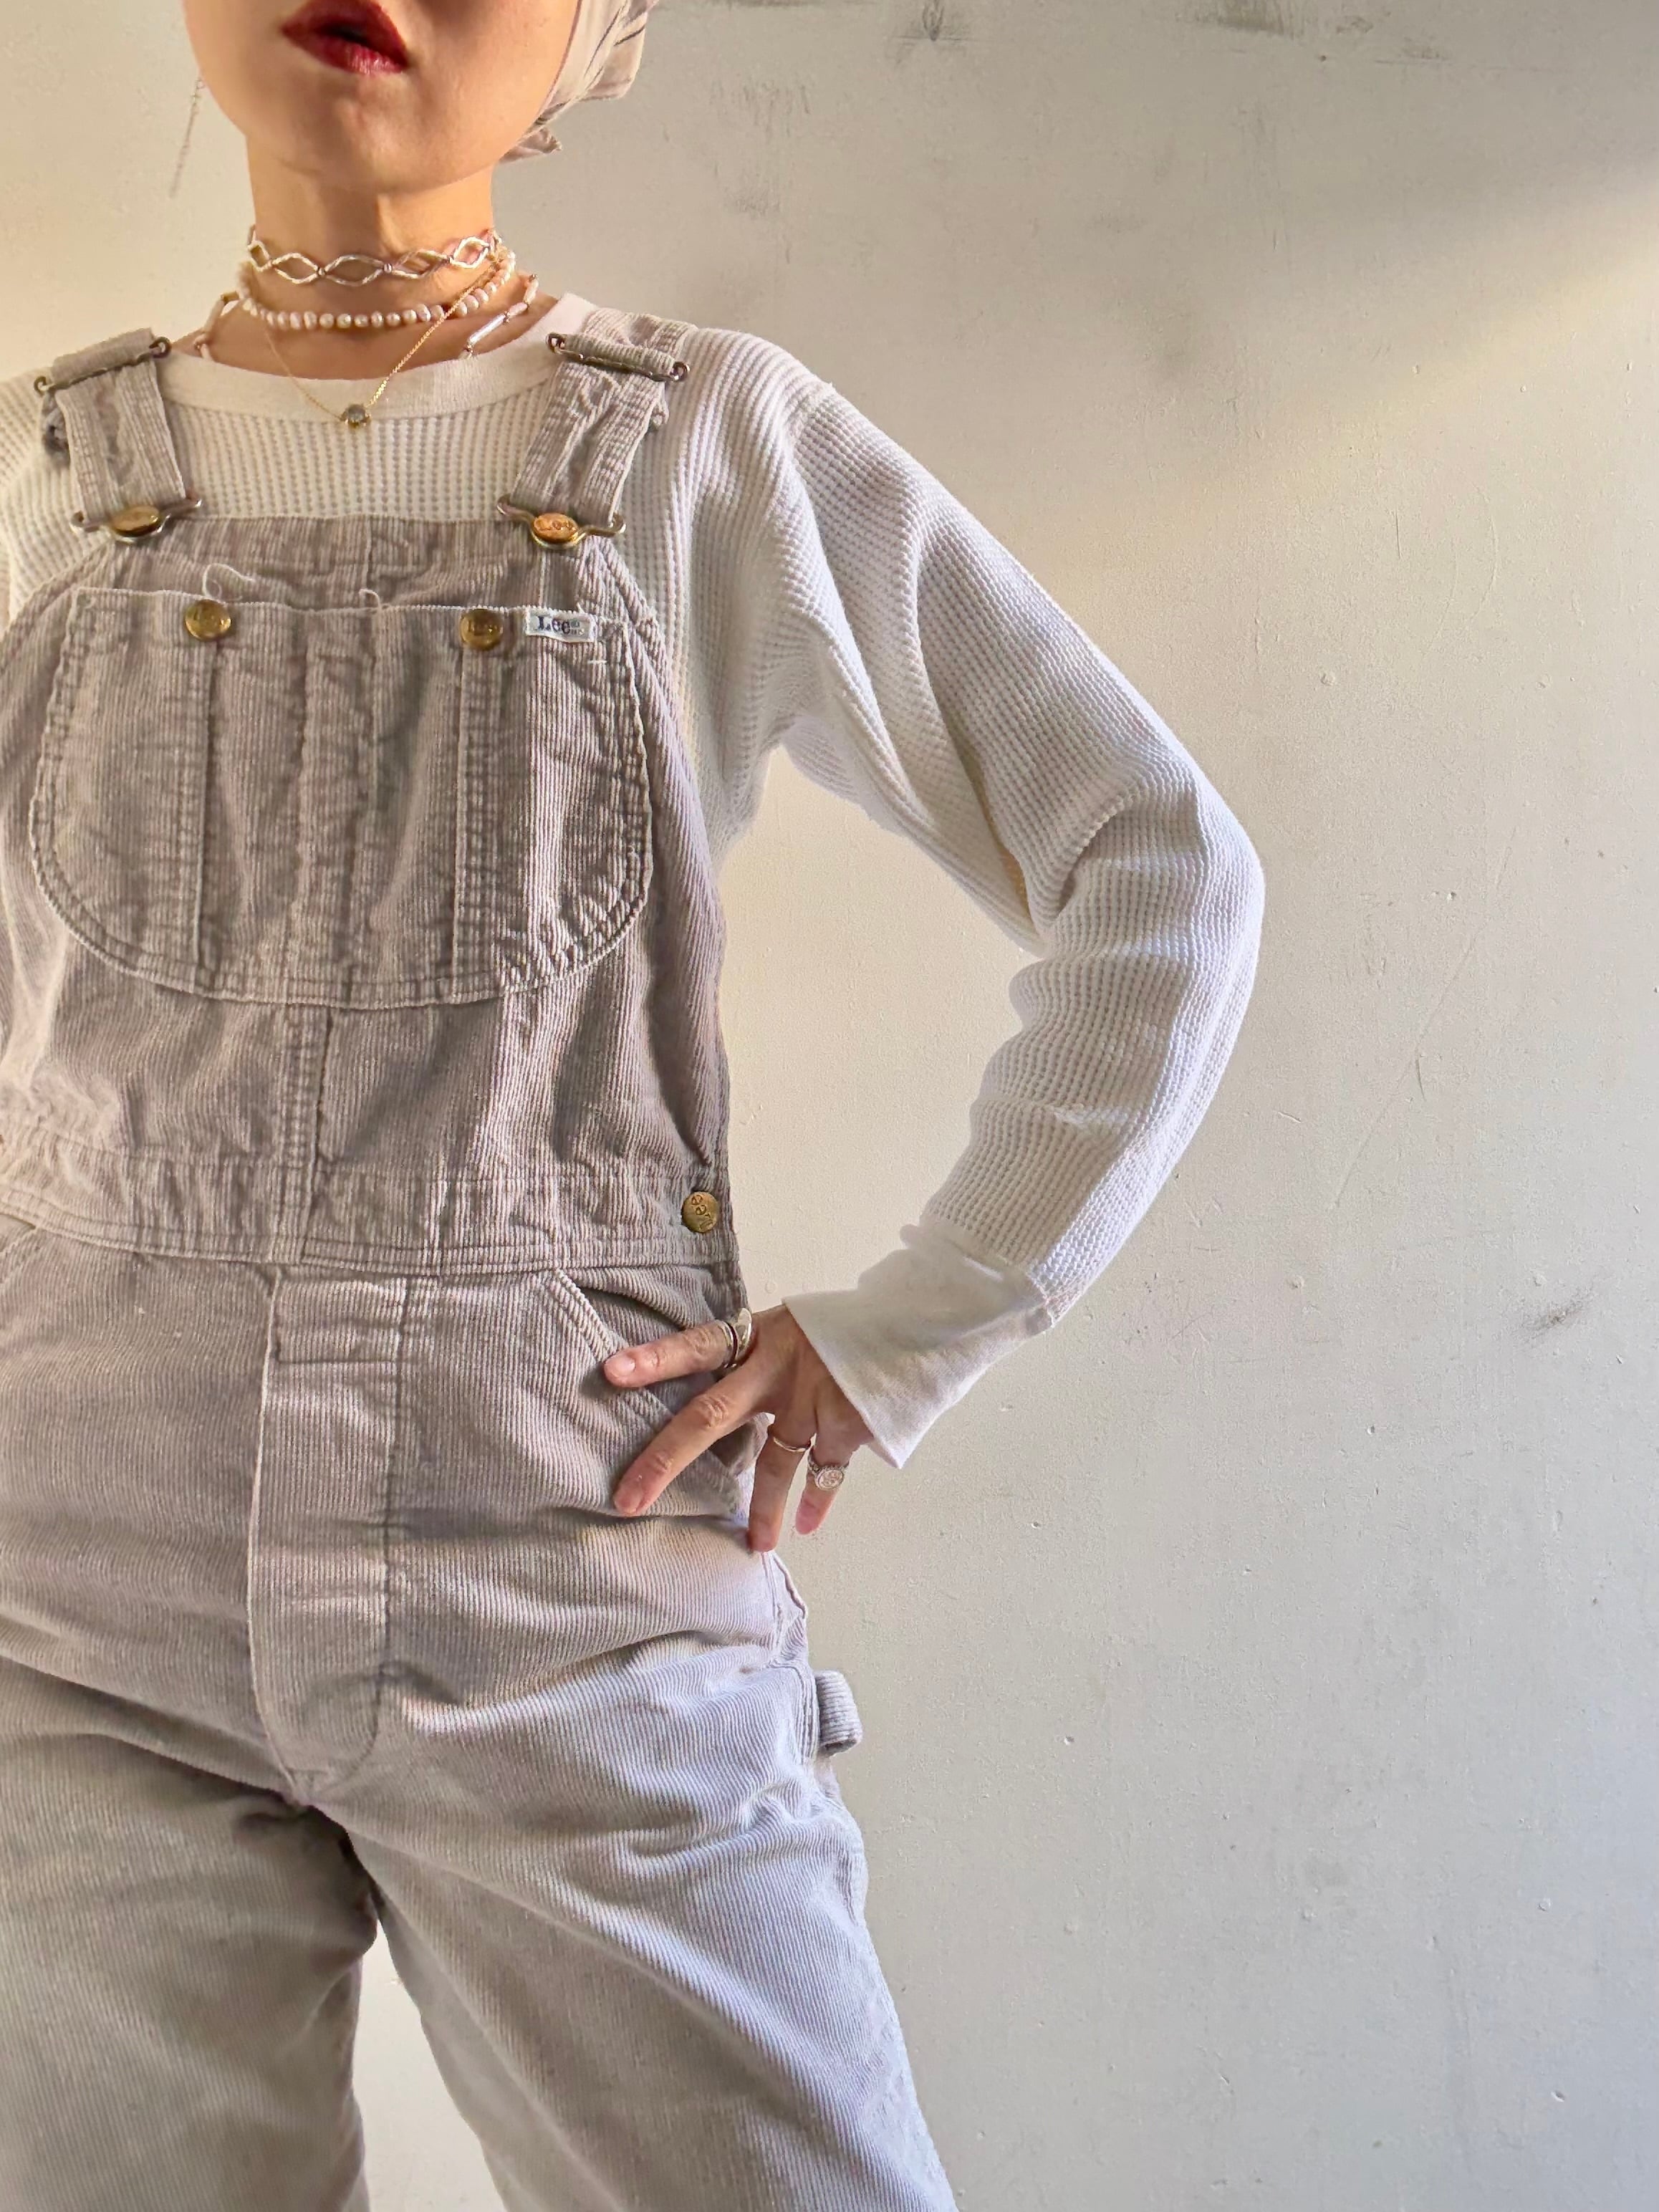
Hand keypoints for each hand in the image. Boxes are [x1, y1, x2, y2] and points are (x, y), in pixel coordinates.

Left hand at [603, 1302, 871, 1548]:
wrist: (915, 1320)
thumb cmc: (841, 1327)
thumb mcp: (792, 1327)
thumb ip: (755, 1359)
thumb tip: (711, 1402)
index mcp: (759, 1337)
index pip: (697, 1345)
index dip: (655, 1358)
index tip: (610, 1373)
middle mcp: (777, 1370)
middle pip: (710, 1417)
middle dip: (666, 1461)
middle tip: (628, 1499)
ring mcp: (812, 1401)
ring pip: (774, 1464)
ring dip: (762, 1508)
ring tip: (755, 1545)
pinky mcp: (847, 1425)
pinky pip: (825, 1473)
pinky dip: (816, 1501)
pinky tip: (805, 1526)